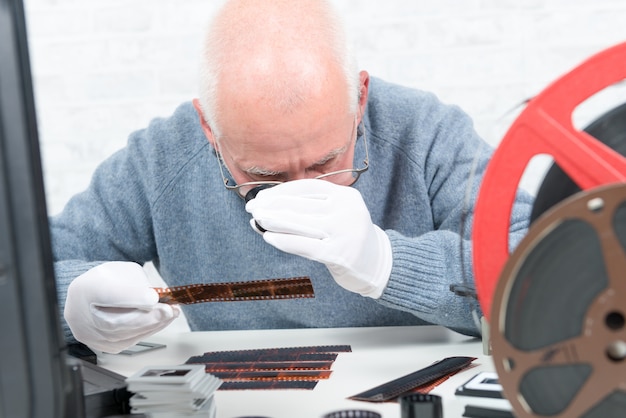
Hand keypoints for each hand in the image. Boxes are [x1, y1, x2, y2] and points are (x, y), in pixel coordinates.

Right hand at [64, 261, 179, 352]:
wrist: (90, 296)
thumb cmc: (108, 282)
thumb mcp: (124, 271)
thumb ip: (136, 283)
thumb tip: (154, 299)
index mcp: (86, 289)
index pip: (106, 294)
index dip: (132, 297)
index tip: (153, 297)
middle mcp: (81, 316)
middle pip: (115, 322)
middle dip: (148, 318)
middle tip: (168, 311)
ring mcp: (90, 335)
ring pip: (123, 336)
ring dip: (151, 326)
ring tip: (169, 315)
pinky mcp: (102, 346)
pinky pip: (127, 342)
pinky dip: (146, 332)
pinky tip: (160, 323)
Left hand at [245, 179, 391, 297]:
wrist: (377, 264)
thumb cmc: (349, 236)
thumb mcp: (339, 213)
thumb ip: (312, 206)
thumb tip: (269, 204)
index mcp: (346, 195)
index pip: (306, 187)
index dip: (280, 191)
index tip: (261, 196)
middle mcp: (346, 210)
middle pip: (300, 204)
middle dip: (271, 206)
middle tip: (252, 208)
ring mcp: (343, 232)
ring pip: (299, 223)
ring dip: (272, 221)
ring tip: (256, 220)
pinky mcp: (338, 254)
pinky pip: (303, 245)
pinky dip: (283, 241)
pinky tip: (268, 238)